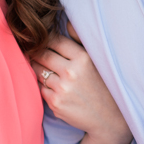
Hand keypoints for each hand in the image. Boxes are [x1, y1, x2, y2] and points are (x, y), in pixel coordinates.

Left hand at [32, 24, 132, 143]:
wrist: (108, 119)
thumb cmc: (102, 85)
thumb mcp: (97, 61)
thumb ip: (81, 41)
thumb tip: (67, 23)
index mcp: (83, 58)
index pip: (54, 40)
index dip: (46, 39)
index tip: (43, 40)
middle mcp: (72, 72)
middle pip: (42, 54)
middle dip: (36, 52)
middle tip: (35, 52)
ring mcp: (62, 89)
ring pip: (38, 71)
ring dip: (38, 68)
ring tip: (46, 70)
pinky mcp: (56, 104)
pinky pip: (40, 88)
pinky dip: (43, 85)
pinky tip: (54, 87)